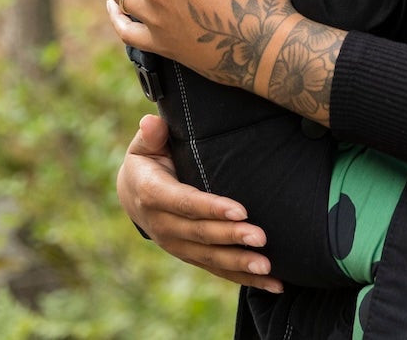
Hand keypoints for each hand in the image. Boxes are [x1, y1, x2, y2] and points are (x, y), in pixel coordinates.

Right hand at [116, 114, 281, 292]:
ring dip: (240, 263)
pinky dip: (245, 278)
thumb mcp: (144, 145)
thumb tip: (152, 122)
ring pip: (211, 258)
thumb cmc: (148, 161)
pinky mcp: (191, 256)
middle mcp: (163, 225)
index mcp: (153, 195)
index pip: (186, 203)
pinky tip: (273, 284)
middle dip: (232, 237)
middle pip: (201, 234)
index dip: (212, 208)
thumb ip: (152, 135)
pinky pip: (218, 270)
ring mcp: (177, 245)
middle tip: (261, 238)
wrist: (133, 194)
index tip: (241, 209)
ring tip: (267, 268)